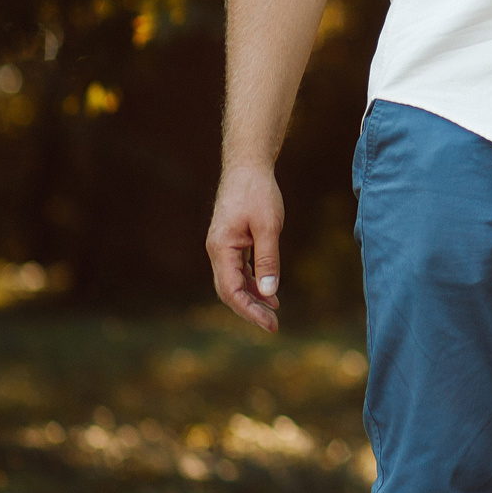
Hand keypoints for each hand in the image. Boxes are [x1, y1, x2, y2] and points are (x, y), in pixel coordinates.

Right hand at [206, 162, 285, 332]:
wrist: (247, 167)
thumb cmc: (258, 193)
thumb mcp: (269, 226)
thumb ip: (268, 259)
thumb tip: (269, 293)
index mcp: (221, 248)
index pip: (232, 290)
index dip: (250, 310)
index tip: (270, 324)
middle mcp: (217, 251)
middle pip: (230, 291)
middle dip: (250, 309)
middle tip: (274, 325)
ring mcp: (223, 247)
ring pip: (234, 282)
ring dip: (253, 297)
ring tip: (274, 311)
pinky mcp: (231, 242)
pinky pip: (239, 270)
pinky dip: (254, 282)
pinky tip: (269, 291)